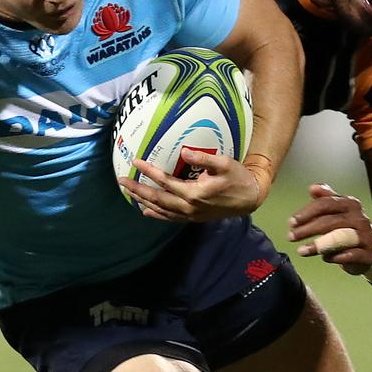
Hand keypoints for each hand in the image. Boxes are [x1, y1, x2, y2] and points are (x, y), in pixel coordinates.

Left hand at [118, 149, 261, 222]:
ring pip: (161, 210)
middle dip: (137, 190)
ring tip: (128, 192)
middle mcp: (189, 207)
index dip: (149, 171)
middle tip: (121, 181)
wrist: (249, 199)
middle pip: (157, 199)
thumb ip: (204, 159)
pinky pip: (170, 218)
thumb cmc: (237, 178)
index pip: (165, 181)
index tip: (135, 161)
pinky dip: (156, 215)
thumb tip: (184, 152)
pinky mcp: (193, 218)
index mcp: (194, 193)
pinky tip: (145, 211)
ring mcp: (190, 215)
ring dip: (143, 201)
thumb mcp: (225, 164)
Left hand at [287, 183, 371, 274]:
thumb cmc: (347, 226)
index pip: (325, 204)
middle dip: (307, 230)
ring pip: (339, 239)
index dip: (306, 213)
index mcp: (350, 204)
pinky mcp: (367, 254)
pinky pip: (349, 255)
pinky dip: (335, 257)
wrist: (371, 248)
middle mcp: (360, 218)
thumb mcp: (337, 209)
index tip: (291, 222)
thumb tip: (312, 188)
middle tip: (290, 237)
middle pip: (329, 222)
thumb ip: (324, 198)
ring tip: (301, 251)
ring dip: (317, 245)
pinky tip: (324, 258)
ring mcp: (365, 236)